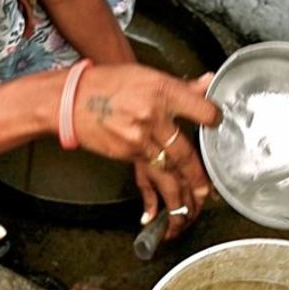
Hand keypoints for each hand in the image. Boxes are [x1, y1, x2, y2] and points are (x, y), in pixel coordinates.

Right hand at [73, 66, 218, 238]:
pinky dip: (152, 198)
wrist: (71, 99)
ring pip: (168, 173)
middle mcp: (153, 116)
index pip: (200, 110)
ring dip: (181, 195)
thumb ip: (181, 85)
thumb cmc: (107, 84)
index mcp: (162, 91)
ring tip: (193, 207)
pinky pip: (145, 179)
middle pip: (185, 152)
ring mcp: (139, 139)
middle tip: (210, 190)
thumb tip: (208, 80)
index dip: (213, 119)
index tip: (217, 124)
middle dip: (199, 176)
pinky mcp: (126, 154)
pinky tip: (154, 215)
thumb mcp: (146, 75)